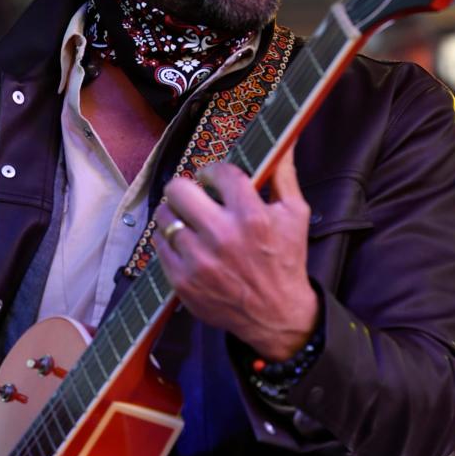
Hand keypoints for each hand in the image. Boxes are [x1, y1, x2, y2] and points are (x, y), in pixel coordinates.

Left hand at [155, 147, 318, 360]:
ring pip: (164, 217)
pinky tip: (184, 243)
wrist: (276, 315)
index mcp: (252, 216)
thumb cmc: (286, 261)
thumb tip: (285, 140)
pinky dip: (168, 241)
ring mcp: (199, 261)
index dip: (212, 171)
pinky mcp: (183, 281)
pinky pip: (159, 245)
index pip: (218, 172)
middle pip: (178, 189)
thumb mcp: (295, 215)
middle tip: (193, 196)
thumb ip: (284, 174)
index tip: (213, 178)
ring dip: (174, 214)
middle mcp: (223, 237)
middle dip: (186, 188)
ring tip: (188, 220)